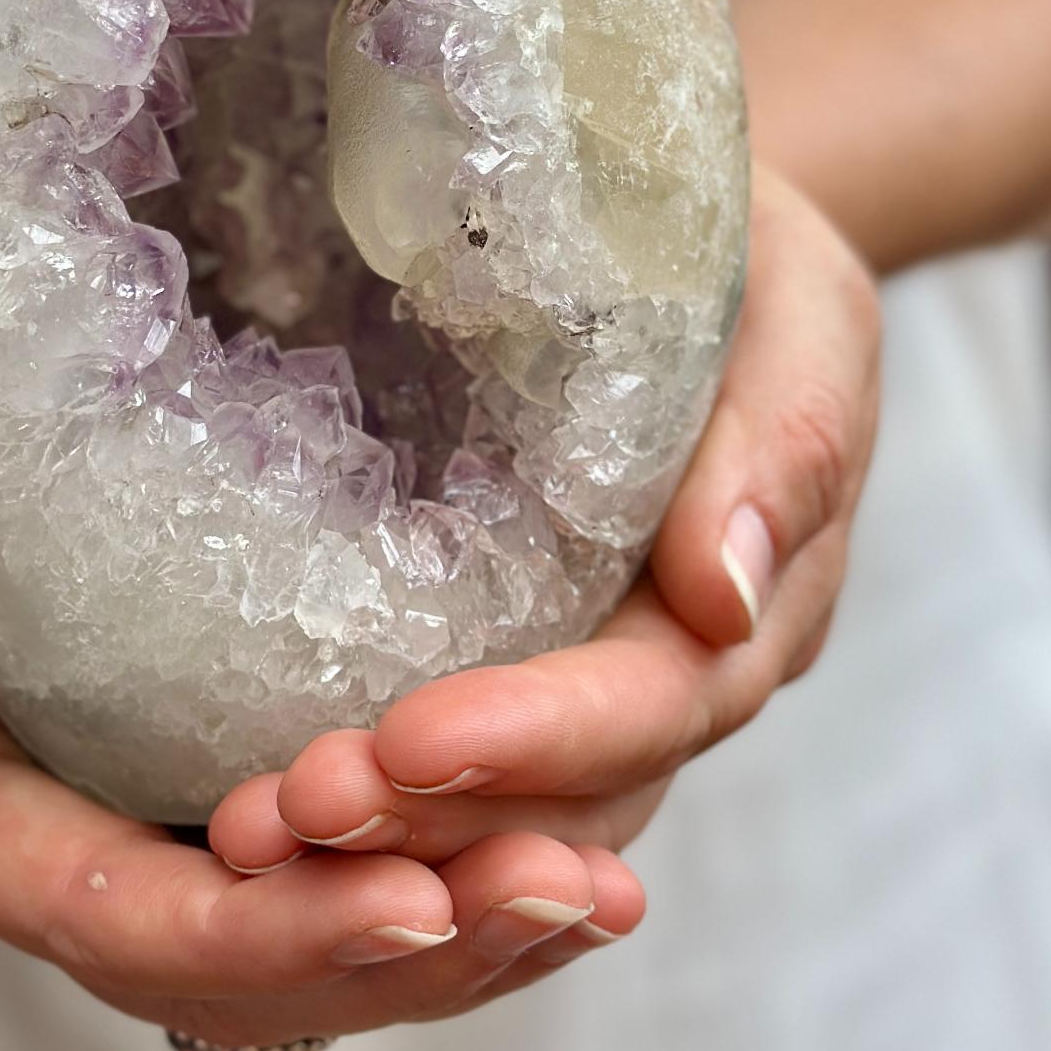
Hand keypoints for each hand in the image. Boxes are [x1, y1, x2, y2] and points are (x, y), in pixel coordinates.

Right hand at [0, 306, 645, 1047]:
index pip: (90, 904)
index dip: (248, 929)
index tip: (405, 893)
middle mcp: (44, 824)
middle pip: (223, 964)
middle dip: (395, 948)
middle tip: (562, 890)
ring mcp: (131, 806)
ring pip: (297, 936)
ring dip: (453, 928)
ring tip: (595, 885)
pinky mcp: (204, 755)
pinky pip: (332, 859)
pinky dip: (446, 859)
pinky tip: (568, 821)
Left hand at [207, 163, 879, 874]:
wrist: (669, 217)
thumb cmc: (745, 250)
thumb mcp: (798, 307)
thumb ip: (783, 439)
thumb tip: (726, 595)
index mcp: (760, 595)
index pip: (660, 701)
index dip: (543, 735)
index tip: (412, 740)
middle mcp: (680, 663)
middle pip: (574, 792)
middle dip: (437, 820)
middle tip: (290, 810)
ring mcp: (598, 662)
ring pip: (513, 808)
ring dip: (386, 833)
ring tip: (252, 829)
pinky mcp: (518, 636)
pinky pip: (459, 753)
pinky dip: (374, 792)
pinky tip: (258, 801)